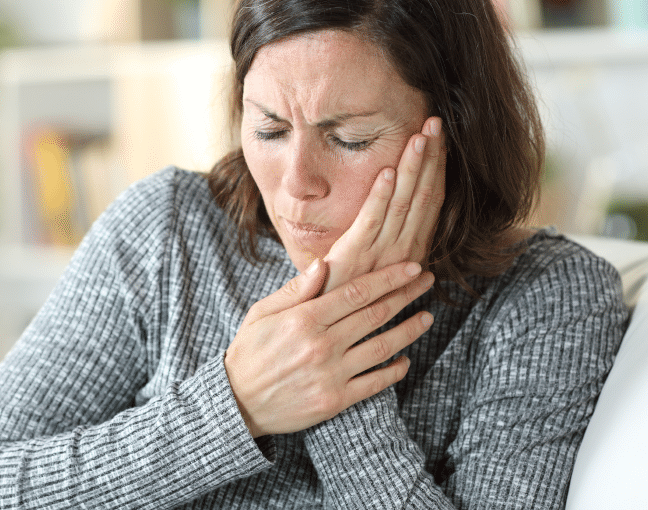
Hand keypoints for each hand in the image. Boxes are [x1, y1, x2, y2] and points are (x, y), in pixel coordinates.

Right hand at [224, 259, 434, 437]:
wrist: (238, 402)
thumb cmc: (250, 351)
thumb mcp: (262, 313)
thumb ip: (295, 289)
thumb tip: (323, 263)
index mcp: (304, 318)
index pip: (356, 292)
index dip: (388, 278)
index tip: (411, 267)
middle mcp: (321, 344)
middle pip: (375, 314)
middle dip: (406, 295)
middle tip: (427, 282)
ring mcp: (331, 374)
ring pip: (381, 347)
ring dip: (409, 330)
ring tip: (427, 318)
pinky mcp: (335, 400)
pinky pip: (374, 383)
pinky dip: (394, 371)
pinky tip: (405, 360)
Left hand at [323, 116, 445, 292]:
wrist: (328, 327)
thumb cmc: (350, 296)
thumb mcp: (379, 271)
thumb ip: (394, 255)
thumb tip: (420, 259)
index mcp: (411, 250)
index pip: (430, 202)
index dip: (437, 169)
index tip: (441, 138)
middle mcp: (403, 250)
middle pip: (422, 196)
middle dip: (430, 158)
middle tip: (436, 123)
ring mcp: (380, 253)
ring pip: (402, 203)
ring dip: (412, 169)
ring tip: (420, 136)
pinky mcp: (354, 256)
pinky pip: (371, 220)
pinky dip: (379, 195)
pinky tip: (387, 171)